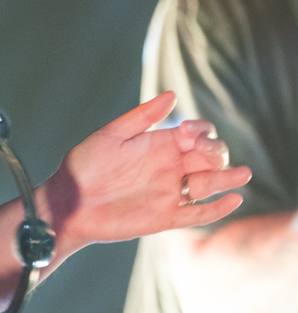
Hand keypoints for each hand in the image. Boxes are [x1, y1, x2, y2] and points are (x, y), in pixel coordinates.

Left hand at [41, 91, 250, 249]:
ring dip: (227, 179)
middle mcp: (168, 167)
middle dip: (216, 153)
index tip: (190, 131)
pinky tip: (234, 200)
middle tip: (211, 153)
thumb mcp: (112, 135)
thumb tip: (172, 95)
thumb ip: (142, 116)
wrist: (69, 203)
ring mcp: (169, 193)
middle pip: (207, 158)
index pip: (194, 134)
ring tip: (243, 174)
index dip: (200, 131)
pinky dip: (217, 208)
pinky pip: (198, 214)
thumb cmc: (85, 165)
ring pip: (208, 184)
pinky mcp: (165, 217)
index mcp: (158, 144)